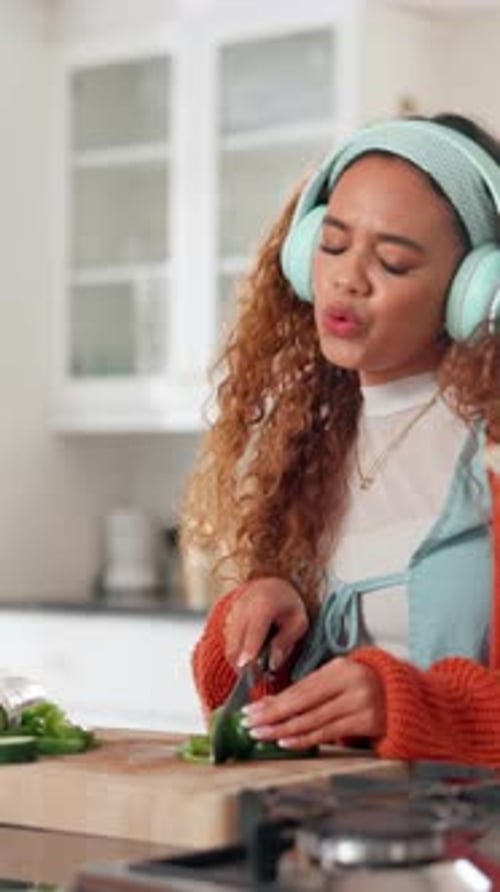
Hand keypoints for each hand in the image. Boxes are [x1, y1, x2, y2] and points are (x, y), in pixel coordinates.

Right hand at [224, 577, 308, 671]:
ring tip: (255, 668)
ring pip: (229, 644)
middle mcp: (243, 606)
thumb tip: (272, 665)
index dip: (249, 652)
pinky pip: (228, 641)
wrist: (272, 587)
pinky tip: (249, 656)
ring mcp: (232, 611)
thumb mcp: (298, 623)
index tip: (249, 669)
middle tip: (257, 678)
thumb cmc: (288, 606)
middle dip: (243, 664)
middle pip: (236, 641)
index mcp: (264, 604)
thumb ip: (285, 643)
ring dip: (239, 661)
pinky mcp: (227, 618)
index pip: (253, 632)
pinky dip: (236, 653)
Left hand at [241, 657, 385, 745]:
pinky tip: (285, 742)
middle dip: (272, 716)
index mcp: (340, 668)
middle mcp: (350, 684)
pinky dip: (304, 739)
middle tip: (249, 725)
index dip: (274, 700)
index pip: (300, 688)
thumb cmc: (365, 687)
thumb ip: (312, 690)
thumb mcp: (340, 680)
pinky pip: (328, 733)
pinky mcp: (367, 723)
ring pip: (312, 720)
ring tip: (262, 735)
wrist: (405, 697)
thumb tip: (274, 705)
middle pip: (303, 703)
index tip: (252, 710)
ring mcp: (360, 703)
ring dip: (283, 730)